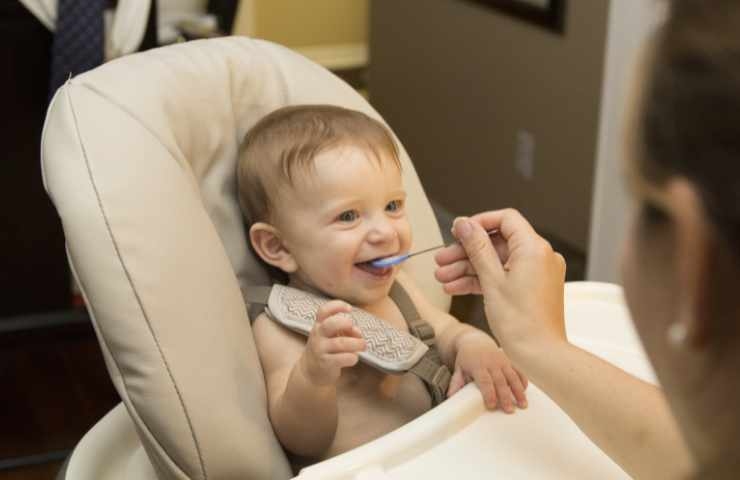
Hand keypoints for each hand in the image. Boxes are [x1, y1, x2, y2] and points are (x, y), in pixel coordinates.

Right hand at [300, 300, 365, 385]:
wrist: (310, 372)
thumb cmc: (326, 349)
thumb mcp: (332, 336)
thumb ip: (346, 330)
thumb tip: (358, 333)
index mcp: (319, 325)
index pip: (324, 311)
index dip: (337, 306)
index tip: (349, 309)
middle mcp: (318, 335)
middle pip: (330, 324)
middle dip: (345, 324)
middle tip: (353, 328)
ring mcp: (320, 349)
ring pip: (340, 343)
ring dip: (356, 343)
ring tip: (363, 345)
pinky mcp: (325, 363)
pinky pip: (341, 359)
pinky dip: (352, 357)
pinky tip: (354, 358)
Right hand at [434, 210, 566, 359]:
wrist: (540, 355)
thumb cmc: (521, 323)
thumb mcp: (491, 280)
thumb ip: (477, 248)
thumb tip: (465, 224)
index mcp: (534, 248)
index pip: (505, 219)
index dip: (479, 223)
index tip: (458, 231)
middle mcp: (540, 256)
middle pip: (497, 242)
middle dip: (466, 251)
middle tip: (442, 260)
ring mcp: (537, 273)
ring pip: (497, 261)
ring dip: (469, 268)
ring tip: (444, 278)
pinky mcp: (532, 288)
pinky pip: (504, 275)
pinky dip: (482, 280)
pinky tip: (458, 287)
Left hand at [448, 331, 527, 412]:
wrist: (474, 341)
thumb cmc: (466, 358)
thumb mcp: (458, 369)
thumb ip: (456, 383)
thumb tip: (450, 398)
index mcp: (478, 366)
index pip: (485, 381)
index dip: (488, 393)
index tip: (491, 405)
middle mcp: (492, 363)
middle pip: (500, 381)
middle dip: (505, 396)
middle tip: (509, 410)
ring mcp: (502, 361)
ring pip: (512, 377)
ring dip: (518, 391)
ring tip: (523, 405)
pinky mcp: (509, 361)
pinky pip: (518, 371)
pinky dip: (522, 381)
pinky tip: (525, 392)